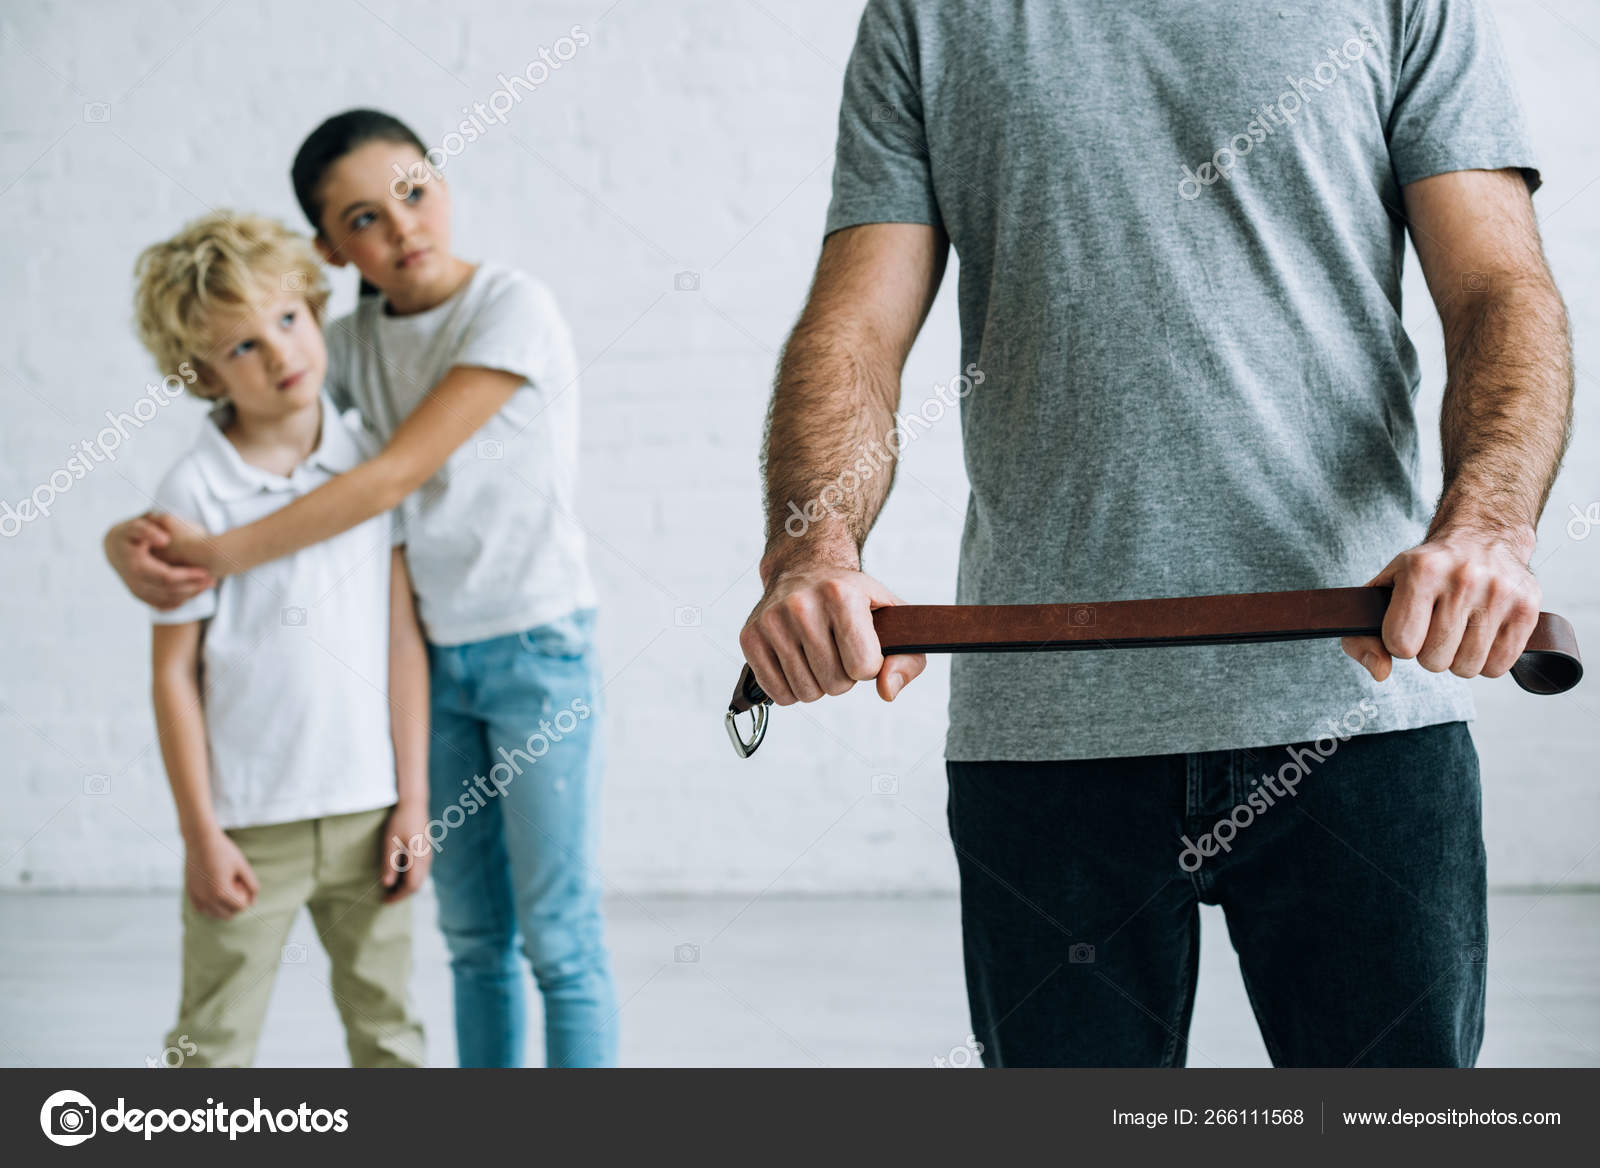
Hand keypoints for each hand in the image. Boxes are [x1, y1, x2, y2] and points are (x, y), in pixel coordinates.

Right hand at [104, 515, 215, 608]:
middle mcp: (135, 584)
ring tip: (209, 585)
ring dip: (190, 595)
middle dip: (193, 587)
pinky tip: (194, 592)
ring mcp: (137, 592)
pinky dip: (180, 600)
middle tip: (213, 580)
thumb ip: (148, 530)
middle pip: (170, 591)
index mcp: (136, 567)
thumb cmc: (128, 533)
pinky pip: (163, 604)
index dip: (187, 576)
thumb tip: (164, 541)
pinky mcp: (141, 596)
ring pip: (167, 600)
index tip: (206, 571)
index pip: (166, 577)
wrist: (113, 546)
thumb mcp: (135, 526)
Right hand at [184, 828, 259, 919]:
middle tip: (235, 884)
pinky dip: (210, 904)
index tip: (242, 881)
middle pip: (228, 914)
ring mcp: (196, 897)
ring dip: (223, 905)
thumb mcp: (242, 866)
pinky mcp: (190, 892)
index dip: (246, 895)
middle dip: (236, 903)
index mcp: (221, 892)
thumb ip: (252, 885)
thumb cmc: (224, 851)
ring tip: (224, 885)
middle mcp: (206, 898)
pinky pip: (202, 908)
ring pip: (214, 914)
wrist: (200, 839)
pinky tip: (214, 889)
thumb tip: (253, 903)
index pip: (241, 907)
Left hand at [381, 802, 430, 902]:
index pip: (411, 885)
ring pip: (421, 878)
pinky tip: (400, 874)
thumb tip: (387, 884)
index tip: (385, 901)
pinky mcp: (426, 850)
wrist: (414, 803)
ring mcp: (428, 854)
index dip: (398, 896)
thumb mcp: (390, 842)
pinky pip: (421, 870)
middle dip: (403, 893)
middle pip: (418, 884)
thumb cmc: (400, 821)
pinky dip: (411, 877)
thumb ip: (389, 864)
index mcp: (418, 858)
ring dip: (407, 886)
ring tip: (392, 887)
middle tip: (387, 897)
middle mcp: (426, 859)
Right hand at [739, 559, 925, 705]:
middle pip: (835, 684)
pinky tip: (797, 661)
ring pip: (805, 693)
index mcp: (841, 595)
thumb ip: (907, 658)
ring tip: (818, 653)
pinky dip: (792, 689)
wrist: (806, 568)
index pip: (864, 668)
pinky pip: (777, 694)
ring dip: (818, 683)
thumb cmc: (853, 597)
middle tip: (838, 648)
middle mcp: (801, 605)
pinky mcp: (750, 637)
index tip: (862, 644)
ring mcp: (771, 621)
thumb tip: (886, 691)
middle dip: (843, 676)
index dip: (868, 664)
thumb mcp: (893, 616)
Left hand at [1341, 524, 1541, 682]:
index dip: (1400, 642)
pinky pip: (1498, 667)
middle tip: (1435, 627)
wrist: (1483, 535)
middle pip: (1434, 660)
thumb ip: (1363, 635)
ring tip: (1459, 630)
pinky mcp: (1527, 608)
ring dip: (1458, 658)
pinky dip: (1486, 662)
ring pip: (1467, 668)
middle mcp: (1464, 578)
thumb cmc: (1426, 570)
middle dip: (1429, 652)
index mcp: (1423, 570)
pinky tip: (1481, 636)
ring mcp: (1500, 593)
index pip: (1401, 644)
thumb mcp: (1384, 588)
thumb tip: (1380, 672)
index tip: (1407, 626)